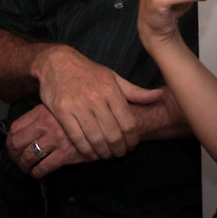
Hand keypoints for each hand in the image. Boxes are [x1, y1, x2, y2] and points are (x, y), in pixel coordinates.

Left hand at [7, 104, 77, 177]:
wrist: (105, 122)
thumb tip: (24, 130)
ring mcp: (56, 139)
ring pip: (28, 157)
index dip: (10, 139)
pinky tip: (37, 173)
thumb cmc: (81, 115)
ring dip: (24, 166)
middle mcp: (47, 125)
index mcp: (43, 112)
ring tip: (26, 168)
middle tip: (16, 159)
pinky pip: (44, 167)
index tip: (11, 145)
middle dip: (13, 155)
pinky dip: (37, 173)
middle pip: (18, 143)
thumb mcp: (59, 108)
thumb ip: (42, 116)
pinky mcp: (66, 154)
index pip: (16, 127)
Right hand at [31, 45, 164, 159]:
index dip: (132, 138)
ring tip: (108, 155)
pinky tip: (91, 153)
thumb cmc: (88, 72)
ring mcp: (78, 105)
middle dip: (119, 149)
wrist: (57, 62)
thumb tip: (158, 96)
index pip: (128, 122)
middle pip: (113, 133)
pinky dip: (86, 150)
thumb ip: (135, 91)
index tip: (132, 145)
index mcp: (111, 90)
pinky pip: (77, 137)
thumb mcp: (114, 77)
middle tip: (120, 153)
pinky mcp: (62, 112)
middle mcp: (96, 98)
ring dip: (104, 152)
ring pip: (96, 138)